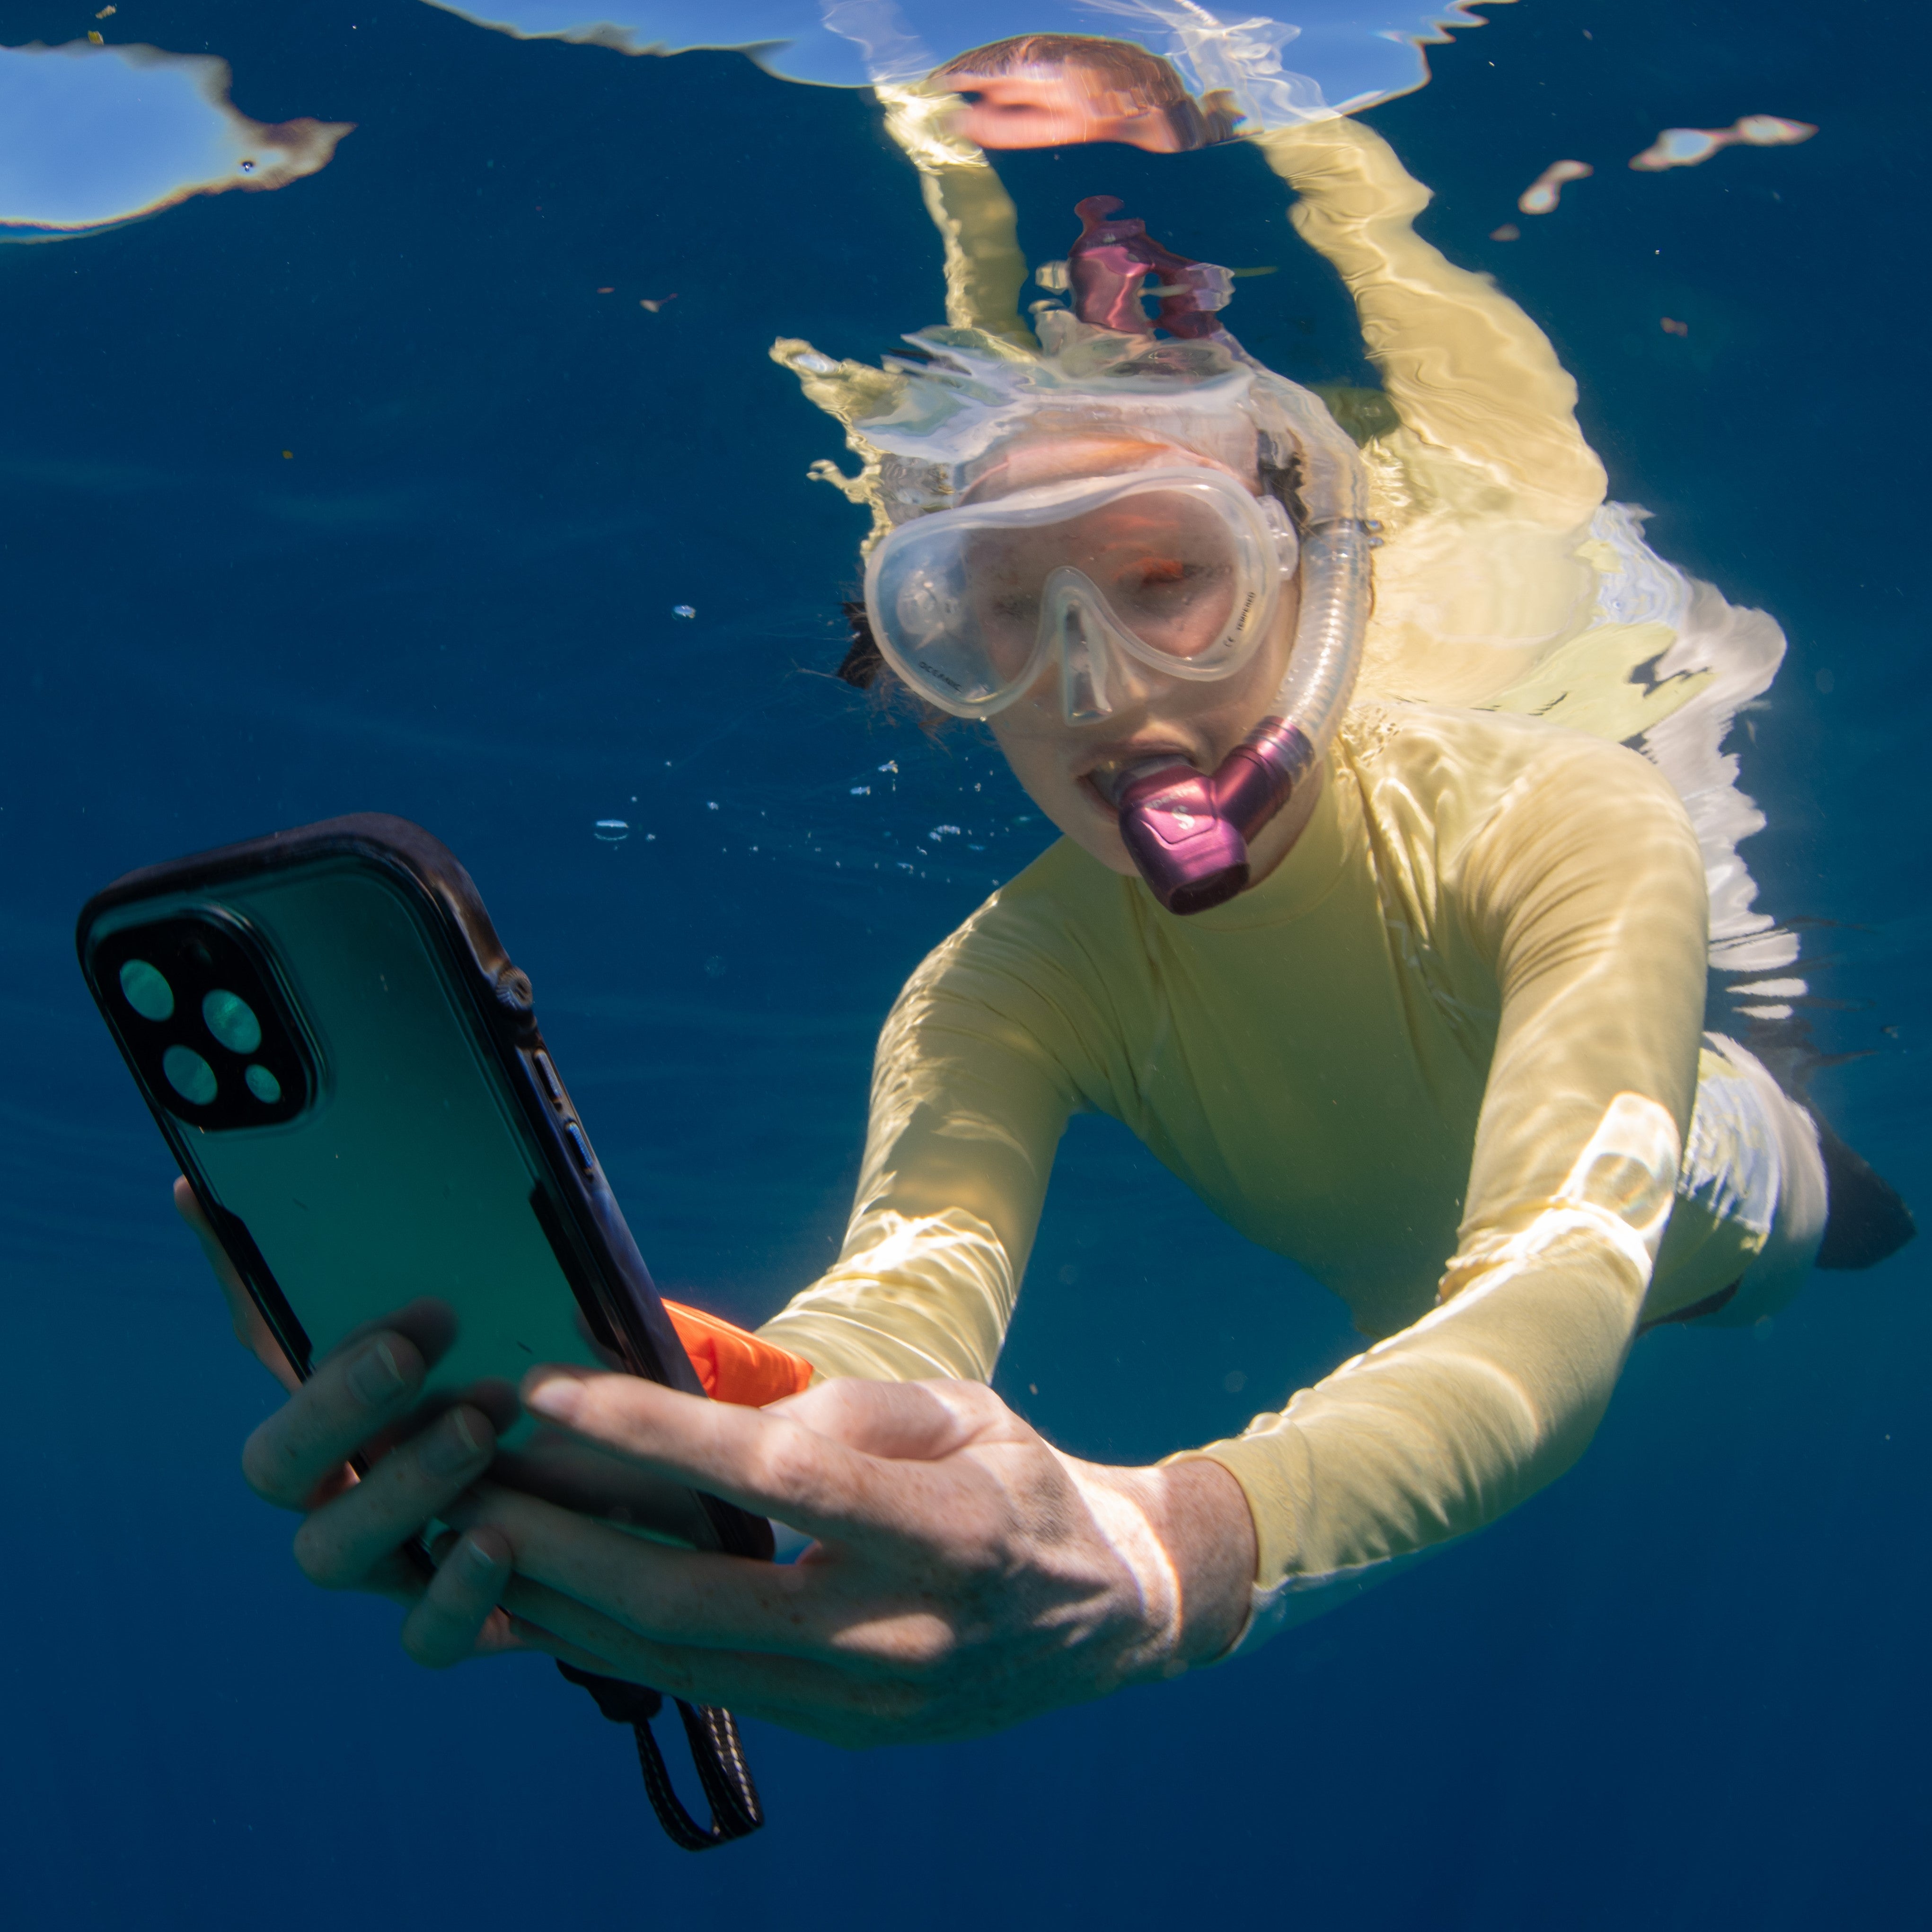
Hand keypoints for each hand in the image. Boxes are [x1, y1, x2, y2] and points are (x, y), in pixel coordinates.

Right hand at [175, 1180, 528, 1667]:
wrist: (616, 1472)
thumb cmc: (513, 1364)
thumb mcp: (468, 1298)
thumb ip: (354, 1250)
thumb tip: (196, 1183)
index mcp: (327, 1403)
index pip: (269, 1373)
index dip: (318, 1340)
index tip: (410, 1306)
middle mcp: (338, 1487)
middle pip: (280, 1471)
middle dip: (338, 1407)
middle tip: (419, 1350)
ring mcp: (389, 1563)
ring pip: (335, 1553)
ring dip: (402, 1484)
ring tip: (483, 1421)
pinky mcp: (455, 1619)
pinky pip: (426, 1639)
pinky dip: (454, 1597)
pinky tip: (500, 1542)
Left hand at [433, 1370, 1258, 1746]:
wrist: (1105, 1621)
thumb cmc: (1027, 1487)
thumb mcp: (969, 1414)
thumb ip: (854, 1413)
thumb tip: (725, 1423)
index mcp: (946, 1533)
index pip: (777, 1478)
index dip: (653, 1433)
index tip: (547, 1387)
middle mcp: (901, 1636)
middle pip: (699, 1598)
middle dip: (564, 1541)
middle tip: (461, 1482)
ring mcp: (867, 1706)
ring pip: (682, 1661)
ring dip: (563, 1601)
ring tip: (470, 1537)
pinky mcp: (840, 1736)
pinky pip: (703, 1687)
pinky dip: (613, 1646)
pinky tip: (540, 1603)